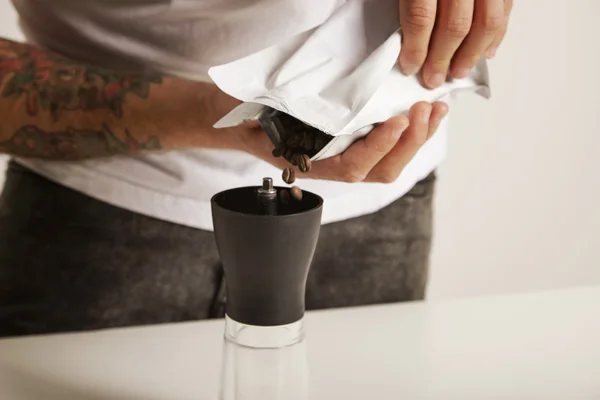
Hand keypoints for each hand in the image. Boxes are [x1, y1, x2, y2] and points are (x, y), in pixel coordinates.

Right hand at [237, 101, 447, 182]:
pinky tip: (427, 114)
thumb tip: (272, 105)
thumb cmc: (250, 123)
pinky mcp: (358, 147)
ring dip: (418, 138)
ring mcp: (348, 159)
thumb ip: (263, 116)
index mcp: (311, 165)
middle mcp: (333, 167)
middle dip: (407, 143)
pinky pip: (391, 150)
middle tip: (422, 110)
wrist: (246, 127)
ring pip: (391, 163)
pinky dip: (413, 133)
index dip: (377, 147)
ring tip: (435, 110)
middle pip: (381, 170)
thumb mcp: (251, 118)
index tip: (397, 121)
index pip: (351, 166)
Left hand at [398, 0, 512, 87]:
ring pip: (486, 22)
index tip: (410, 66)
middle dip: (442, 58)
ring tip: (458, 72)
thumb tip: (405, 42)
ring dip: (472, 54)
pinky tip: (486, 51)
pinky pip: (505, 9)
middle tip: (432, 78)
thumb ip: (410, 6)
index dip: (415, 48)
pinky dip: (497, 35)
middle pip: (455, 25)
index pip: (422, 17)